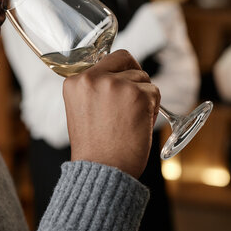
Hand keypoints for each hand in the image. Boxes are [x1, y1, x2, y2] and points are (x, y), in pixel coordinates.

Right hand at [63, 50, 160, 178]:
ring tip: (130, 122)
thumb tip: (120, 75)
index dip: (122, 73)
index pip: (110, 58)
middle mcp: (93, 78)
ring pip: (144, 79)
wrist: (102, 172)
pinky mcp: (138, 95)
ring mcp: (116, 85)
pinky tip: (139, 126)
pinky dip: (153, 110)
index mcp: (75, 81)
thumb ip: (96, 89)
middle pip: (130, 63)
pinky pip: (155, 93)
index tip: (124, 89)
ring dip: (144, 98)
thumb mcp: (83, 110)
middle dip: (135, 83)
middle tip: (129, 109)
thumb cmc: (95, 148)